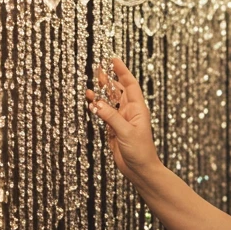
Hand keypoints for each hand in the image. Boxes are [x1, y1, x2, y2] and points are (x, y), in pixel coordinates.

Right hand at [85, 56, 160, 179]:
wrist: (140, 170)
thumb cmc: (140, 151)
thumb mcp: (125, 132)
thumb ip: (110, 117)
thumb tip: (96, 103)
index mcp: (138, 109)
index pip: (130, 85)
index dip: (122, 71)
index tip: (114, 59)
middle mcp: (130, 112)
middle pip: (119, 91)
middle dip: (109, 79)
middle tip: (98, 68)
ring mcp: (122, 121)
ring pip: (110, 102)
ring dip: (101, 93)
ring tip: (91, 84)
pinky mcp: (114, 130)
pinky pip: (104, 114)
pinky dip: (97, 108)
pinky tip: (90, 102)